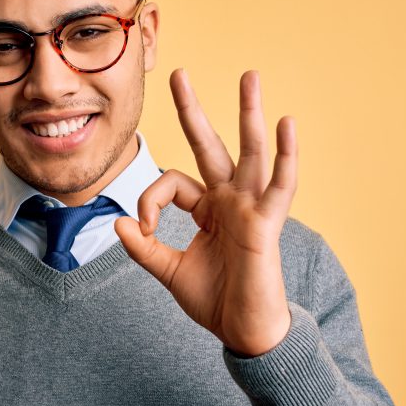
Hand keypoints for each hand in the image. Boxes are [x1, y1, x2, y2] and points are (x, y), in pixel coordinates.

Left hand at [115, 69, 297, 355]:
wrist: (243, 333)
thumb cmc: (214, 301)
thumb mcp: (168, 271)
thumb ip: (143, 248)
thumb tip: (118, 224)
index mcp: (207, 209)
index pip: (171, 183)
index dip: (148, 200)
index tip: (140, 228)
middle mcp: (229, 200)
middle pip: (210, 145)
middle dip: (194, 110)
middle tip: (179, 73)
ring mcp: (250, 207)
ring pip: (249, 151)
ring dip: (248, 113)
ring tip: (250, 76)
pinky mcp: (267, 223)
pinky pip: (280, 184)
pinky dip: (285, 155)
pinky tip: (286, 123)